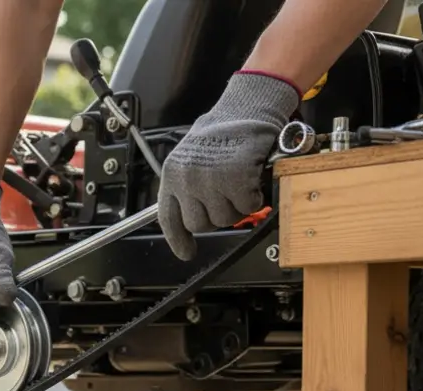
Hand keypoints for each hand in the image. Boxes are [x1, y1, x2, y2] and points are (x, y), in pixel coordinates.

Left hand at [157, 72, 300, 260]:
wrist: (247, 106)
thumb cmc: (224, 130)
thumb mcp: (191, 158)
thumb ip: (187, 186)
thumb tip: (190, 219)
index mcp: (172, 174)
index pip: (168, 218)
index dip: (177, 240)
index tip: (185, 252)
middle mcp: (186, 179)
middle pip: (199, 224)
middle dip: (216, 215)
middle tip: (228, 195)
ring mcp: (210, 181)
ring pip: (225, 219)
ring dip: (237, 206)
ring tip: (239, 182)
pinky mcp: (235, 180)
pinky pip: (247, 207)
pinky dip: (255, 197)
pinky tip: (252, 179)